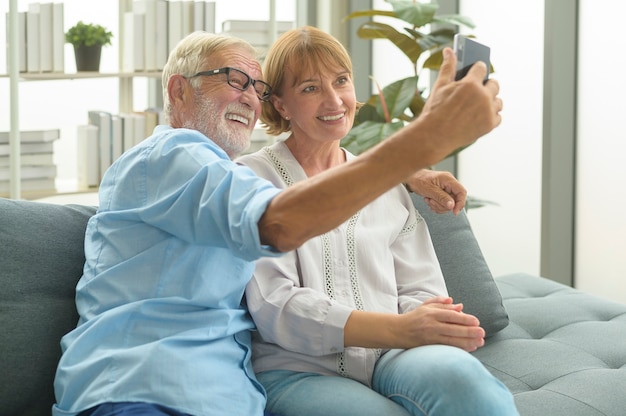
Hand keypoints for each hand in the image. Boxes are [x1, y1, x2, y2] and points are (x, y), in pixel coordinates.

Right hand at [394, 297, 484, 351]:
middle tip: (482, 333)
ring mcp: (430, 337)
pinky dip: (459, 348)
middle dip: (470, 331)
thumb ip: (442, 303)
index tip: (476, 321)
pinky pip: (447, 348)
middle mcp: (431, 325)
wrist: (397, 331)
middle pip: (453, 328)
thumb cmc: (414, 317)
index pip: (451, 315)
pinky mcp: (429, 346)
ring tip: (480, 342)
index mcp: (431, 313)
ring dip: (468, 342)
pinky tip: (470, 348)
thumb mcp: (426, 306)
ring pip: (452, 340)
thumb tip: (459, 305)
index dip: (465, 319)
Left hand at [405, 169, 466, 214]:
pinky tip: (430, 200)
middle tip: (433, 202)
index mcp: (448, 179)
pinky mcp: (443, 194)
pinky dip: (436, 205)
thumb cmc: (418, 180)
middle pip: (455, 200)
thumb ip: (441, 197)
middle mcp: (449, 184)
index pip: (461, 192)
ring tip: (429, 200)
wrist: (412, 179)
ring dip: (438, 205)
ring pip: (449, 204)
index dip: (460, 203)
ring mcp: (446, 189)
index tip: (454, 212)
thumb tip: (452, 205)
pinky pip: (444, 204)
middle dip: (443, 205)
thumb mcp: (429, 190)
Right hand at [415, 48, 502, 162]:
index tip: (476, 70)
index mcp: (471, 84)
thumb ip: (448, 67)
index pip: (481, 68)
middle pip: (494, 84)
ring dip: (491, 100)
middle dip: (487, 84)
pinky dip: (492, 115)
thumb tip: (449, 50)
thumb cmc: (435, 111)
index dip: (477, 68)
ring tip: (480, 103)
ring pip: (498, 101)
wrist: (433, 136)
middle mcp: (483, 96)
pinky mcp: (489, 125)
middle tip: (479, 88)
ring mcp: (488, 111)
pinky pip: (498, 116)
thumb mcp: (440, 86)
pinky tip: (482, 115)